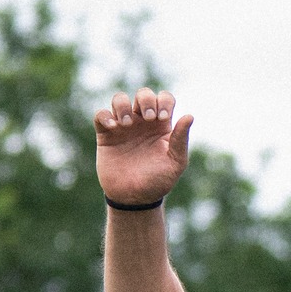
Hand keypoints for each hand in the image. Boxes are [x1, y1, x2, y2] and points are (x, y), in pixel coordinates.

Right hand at [93, 87, 192, 206]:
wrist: (135, 197)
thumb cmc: (159, 181)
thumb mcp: (176, 161)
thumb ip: (180, 139)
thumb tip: (189, 115)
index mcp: (162, 126)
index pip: (165, 99)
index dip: (164, 101)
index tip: (163, 118)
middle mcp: (143, 122)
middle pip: (143, 94)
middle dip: (146, 100)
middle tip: (149, 118)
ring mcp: (123, 126)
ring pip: (119, 99)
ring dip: (123, 105)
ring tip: (127, 124)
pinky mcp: (106, 134)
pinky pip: (100, 115)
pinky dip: (105, 116)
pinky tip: (113, 127)